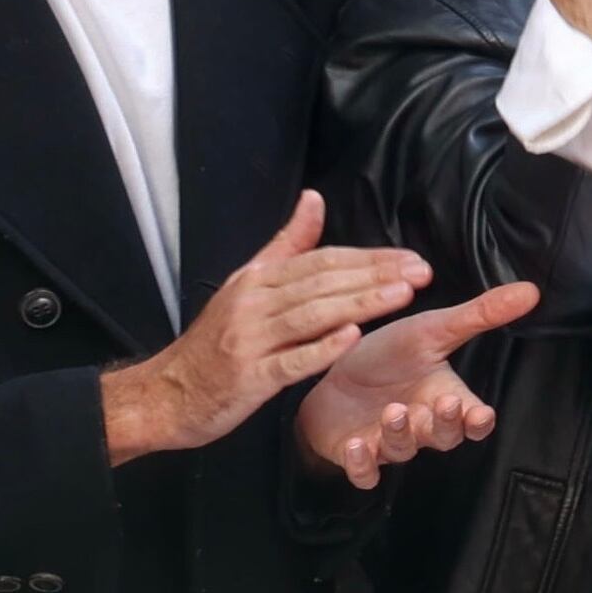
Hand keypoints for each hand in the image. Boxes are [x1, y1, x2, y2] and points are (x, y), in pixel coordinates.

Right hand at [100, 195, 438, 465]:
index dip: (369, 258)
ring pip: (312, 316)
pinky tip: (352, 339)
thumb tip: (315, 199)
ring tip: (402, 295)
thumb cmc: (217, 341)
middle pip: (322, 283)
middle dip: (376, 276)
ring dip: (360, 304)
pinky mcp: (249, 378)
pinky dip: (321, 349)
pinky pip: (290, 362)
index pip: (322, 261)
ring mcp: (250, 341)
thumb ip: (286, 244)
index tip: (411, 259)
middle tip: (422, 272)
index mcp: (257, 279)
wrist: (169, 393)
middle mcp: (253, 303)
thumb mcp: (247, 285)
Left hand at [293, 276, 539, 486]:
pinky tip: (358, 444)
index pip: (472, 419)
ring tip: (393, 411)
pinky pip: (365, 474)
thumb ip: (480, 315)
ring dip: (401, 435)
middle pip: (444, 438)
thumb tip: (530, 291)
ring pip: (404, 451)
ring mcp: (388, 443)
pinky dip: (363, 465)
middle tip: (442, 405)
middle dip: (445, 424)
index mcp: (442, 396)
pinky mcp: (355, 454)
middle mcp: (420, 424)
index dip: (478, 421)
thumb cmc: (386, 354)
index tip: (481, 413)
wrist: (329, 369)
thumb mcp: (431, 329)